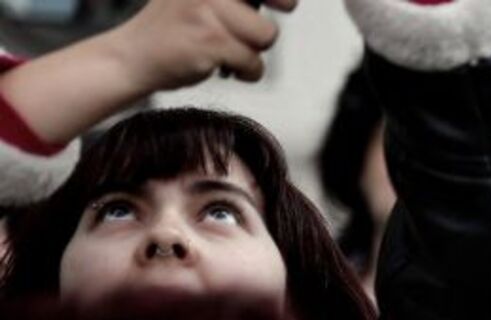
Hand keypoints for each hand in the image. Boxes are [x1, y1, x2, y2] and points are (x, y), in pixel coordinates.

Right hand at [110, 0, 292, 87]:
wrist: (132, 57)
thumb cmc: (173, 29)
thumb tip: (289, 1)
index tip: (289, 6)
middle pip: (271, 11)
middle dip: (262, 31)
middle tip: (254, 37)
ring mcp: (208, 10)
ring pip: (265, 38)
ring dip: (251, 54)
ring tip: (224, 53)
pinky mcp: (211, 40)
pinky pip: (253, 63)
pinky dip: (244, 72)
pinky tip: (220, 67)